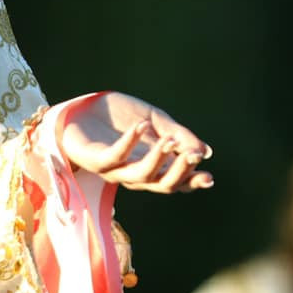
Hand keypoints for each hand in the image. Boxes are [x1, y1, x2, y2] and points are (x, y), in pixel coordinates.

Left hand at [60, 94, 212, 194]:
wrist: (83, 108)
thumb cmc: (120, 118)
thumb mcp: (157, 121)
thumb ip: (180, 135)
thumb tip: (206, 152)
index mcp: (153, 166)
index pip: (176, 181)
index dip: (192, 181)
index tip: (209, 177)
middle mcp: (135, 173)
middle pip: (161, 184)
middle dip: (180, 172)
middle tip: (192, 155)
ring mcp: (115, 170)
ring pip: (141, 175)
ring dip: (159, 158)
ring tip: (170, 139)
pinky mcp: (96, 160)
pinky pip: (114, 157)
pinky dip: (130, 142)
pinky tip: (142, 125)